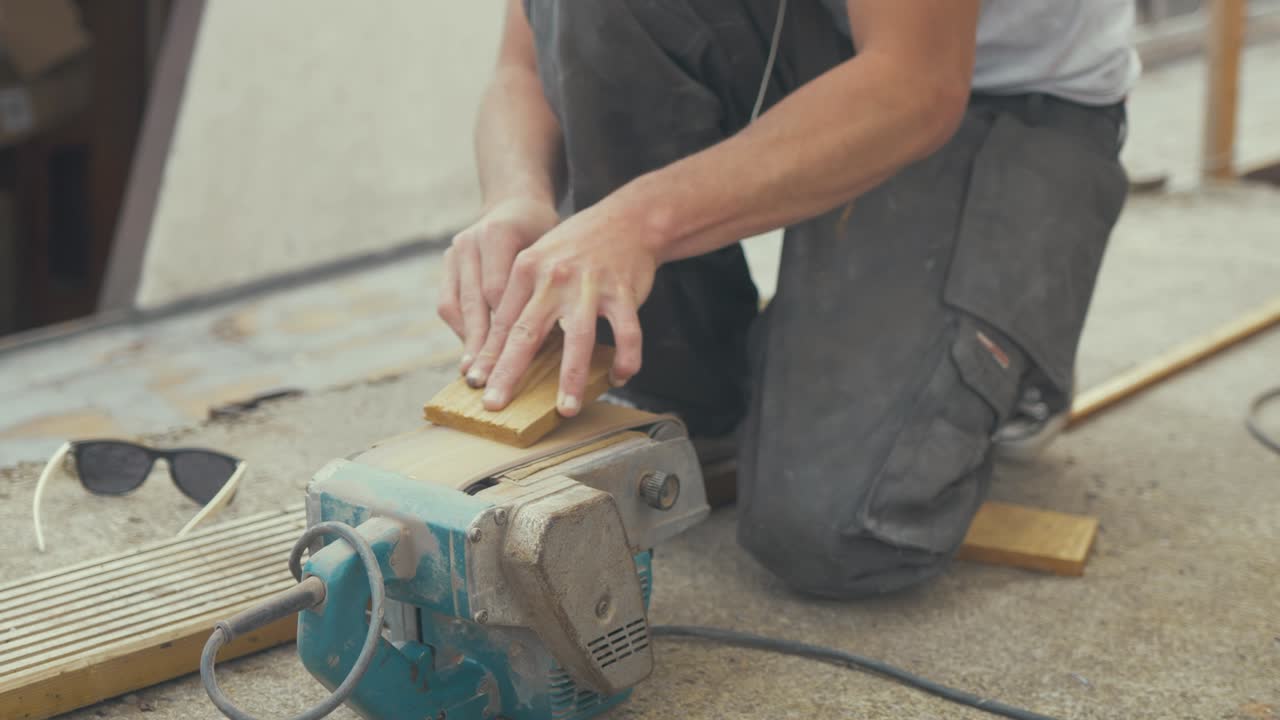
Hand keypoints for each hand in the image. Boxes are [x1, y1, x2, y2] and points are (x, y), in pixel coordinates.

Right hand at [438, 197, 560, 374]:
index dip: (505, 330)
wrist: (518, 204)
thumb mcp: (555, 252)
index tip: (515, 363)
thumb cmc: (548, 234)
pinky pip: (447, 303)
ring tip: (474, 373)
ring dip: (467, 342)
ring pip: (455, 306)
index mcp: (500, 232)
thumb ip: (549, 286)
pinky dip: (460, 329)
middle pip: (475, 303)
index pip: (498, 292)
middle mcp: (472, 240)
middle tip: (487, 380)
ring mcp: (455, 250)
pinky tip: (471, 352)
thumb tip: (563, 338)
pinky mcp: (447, 260)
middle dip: (482, 346)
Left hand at [463, 203, 658, 416]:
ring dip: (572, 379)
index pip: (503, 321)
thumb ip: (520, 297)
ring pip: (579, 340)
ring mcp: (590, 285)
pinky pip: (627, 334)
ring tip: (566, 408)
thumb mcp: (540, 259)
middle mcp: (555, 277)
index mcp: (527, 268)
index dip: (488, 355)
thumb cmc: (577, 247)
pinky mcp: (623, 291)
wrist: (629, 219)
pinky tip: (620, 377)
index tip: (475, 382)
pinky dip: (626, 359)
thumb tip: (499, 344)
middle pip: (527, 333)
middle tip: (495, 403)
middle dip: (509, 372)